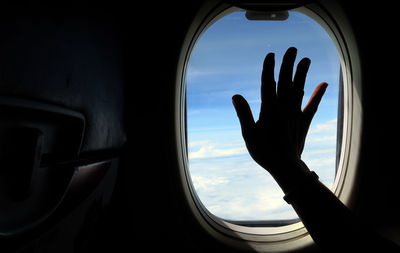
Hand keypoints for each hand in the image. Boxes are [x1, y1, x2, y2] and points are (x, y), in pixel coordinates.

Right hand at [232, 47, 327, 180]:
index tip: (271, 54)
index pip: (268, 84)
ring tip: (306, 59)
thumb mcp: (249, 134)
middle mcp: (284, 108)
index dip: (269, 68)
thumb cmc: (264, 152)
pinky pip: (312, 106)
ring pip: (299, 90)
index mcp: (269, 110)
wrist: (285, 167)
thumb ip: (243, 113)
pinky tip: (324, 83)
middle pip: (286, 82)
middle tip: (292, 49)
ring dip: (302, 74)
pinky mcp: (303, 122)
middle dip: (288, 64)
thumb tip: (235, 95)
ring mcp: (295, 114)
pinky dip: (318, 94)